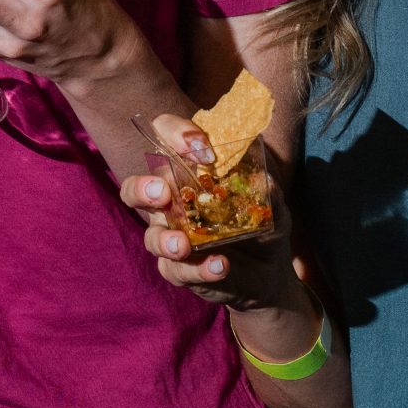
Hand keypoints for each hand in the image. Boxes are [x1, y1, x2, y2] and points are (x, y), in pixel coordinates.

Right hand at [118, 111, 301, 310]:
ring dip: (165, 240)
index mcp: (189, 173)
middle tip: (163, 193)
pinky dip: (198, 270)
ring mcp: (171, 237)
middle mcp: (172, 202)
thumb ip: (267, 190)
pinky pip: (176, 270)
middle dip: (142, 188)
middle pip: (135, 188)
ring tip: (184, 245)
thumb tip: (263, 178)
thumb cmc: (261, 226)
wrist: (268, 273)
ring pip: (151, 236)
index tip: (203, 150)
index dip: (175, 134)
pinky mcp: (178, 270)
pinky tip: (220, 266)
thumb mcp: (272, 204)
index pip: (165, 138)